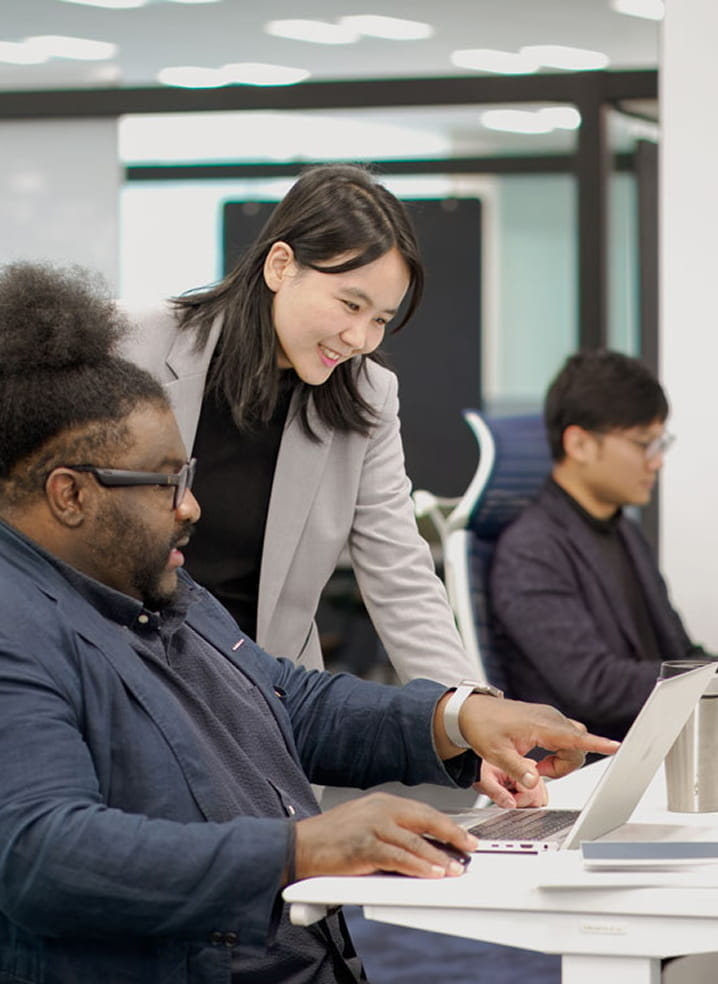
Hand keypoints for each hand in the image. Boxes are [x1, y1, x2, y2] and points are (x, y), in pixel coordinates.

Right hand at [293, 792, 477, 882]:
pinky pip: (399, 858)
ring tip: (455, 868)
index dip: (446, 824)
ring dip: (439, 857)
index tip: (463, 835)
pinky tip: (431, 873)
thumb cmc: (329, 838)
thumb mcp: (364, 823)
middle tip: (469, 847)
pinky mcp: (364, 847)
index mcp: (381, 802)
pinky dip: (418, 867)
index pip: (422, 810)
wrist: (298, 845)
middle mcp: (379, 809)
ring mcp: (372, 826)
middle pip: (425, 820)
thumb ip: (390, 829)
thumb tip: (420, 845)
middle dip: (451, 835)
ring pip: (415, 841)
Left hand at [435, 693, 618, 791]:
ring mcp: (550, 717)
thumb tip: (534, 782)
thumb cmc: (483, 727)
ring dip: (562, 760)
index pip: (575, 737)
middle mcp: (550, 718)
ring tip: (537, 766)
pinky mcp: (548, 719)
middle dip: (565, 766)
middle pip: (578, 747)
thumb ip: (516, 769)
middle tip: (539, 772)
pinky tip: (539, 758)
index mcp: (541, 725)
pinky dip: (558, 752)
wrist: (472, 711)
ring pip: (573, 743)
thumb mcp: (495, 753)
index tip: (616, 746)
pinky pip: (565, 738)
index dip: (597, 744)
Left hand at [476, 761, 547, 807]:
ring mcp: (533, 774)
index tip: (507, 800)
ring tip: (509, 795)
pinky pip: (537, 797)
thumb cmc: (480, 767)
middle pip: (539, 799)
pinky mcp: (531, 779)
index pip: (532, 794)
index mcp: (523, 766)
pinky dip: (527, 800)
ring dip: (525, 803)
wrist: (479, 762)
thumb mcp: (485, 781)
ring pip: (540, 799)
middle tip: (507, 797)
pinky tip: (514, 795)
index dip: (518, 802)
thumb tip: (511, 805)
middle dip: (523, 804)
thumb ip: (497, 794)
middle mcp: (531, 769)